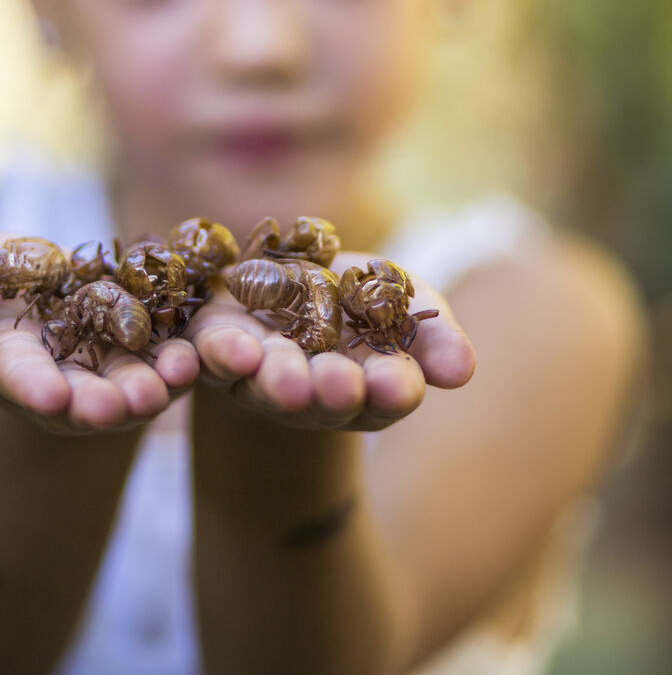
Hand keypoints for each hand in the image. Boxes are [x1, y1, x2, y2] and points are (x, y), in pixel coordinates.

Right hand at [0, 229, 199, 433]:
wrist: (51, 297)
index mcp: (5, 361)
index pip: (16, 376)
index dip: (30, 385)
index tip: (47, 394)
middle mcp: (57, 380)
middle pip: (78, 397)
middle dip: (97, 404)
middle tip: (116, 406)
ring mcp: (105, 375)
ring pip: (127, 388)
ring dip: (148, 390)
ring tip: (167, 383)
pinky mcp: (148, 359)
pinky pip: (165, 364)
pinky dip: (181, 365)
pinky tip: (197, 356)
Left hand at [185, 251, 474, 431]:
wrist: (278, 276)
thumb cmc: (353, 297)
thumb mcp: (401, 300)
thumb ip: (434, 335)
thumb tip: (464, 370)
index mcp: (368, 386)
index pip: (387, 394)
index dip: (392, 389)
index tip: (398, 384)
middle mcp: (312, 392)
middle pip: (323, 398)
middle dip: (331, 391)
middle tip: (337, 384)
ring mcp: (258, 375)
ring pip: (265, 384)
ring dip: (277, 381)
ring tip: (287, 377)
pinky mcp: (213, 349)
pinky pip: (210, 358)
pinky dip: (218, 357)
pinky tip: (234, 349)